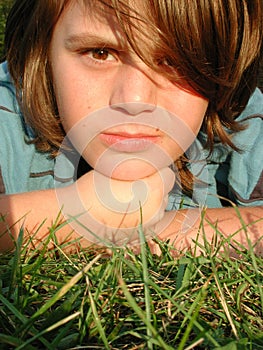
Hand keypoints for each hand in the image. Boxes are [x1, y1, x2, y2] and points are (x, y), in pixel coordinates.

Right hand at [56, 167, 174, 246]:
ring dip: (148, 202)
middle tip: (131, 185)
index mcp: (156, 189)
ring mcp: (150, 226)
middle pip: (164, 192)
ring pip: (157, 208)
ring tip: (125, 199)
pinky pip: (147, 222)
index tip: (141, 172)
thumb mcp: (118, 169)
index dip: (155, 172)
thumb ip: (140, 167)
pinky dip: (140, 216)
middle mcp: (158, 209)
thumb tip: (150, 165)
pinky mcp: (141, 237)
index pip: (168, 175)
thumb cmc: (95, 189)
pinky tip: (123, 213)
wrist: (77, 218)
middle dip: (153, 187)